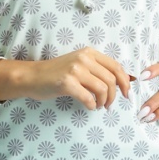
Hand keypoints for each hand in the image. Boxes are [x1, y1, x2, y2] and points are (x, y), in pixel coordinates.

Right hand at [0, 48, 132, 109]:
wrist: (32, 77)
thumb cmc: (56, 73)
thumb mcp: (79, 65)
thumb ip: (96, 70)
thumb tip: (121, 82)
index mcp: (89, 53)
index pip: (116, 66)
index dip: (125, 81)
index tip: (126, 93)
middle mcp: (84, 59)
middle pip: (111, 79)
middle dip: (114, 95)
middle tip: (108, 105)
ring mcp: (75, 70)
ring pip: (103, 88)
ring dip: (103, 101)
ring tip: (99, 106)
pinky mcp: (67, 83)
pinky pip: (88, 98)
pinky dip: (92, 105)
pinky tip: (89, 106)